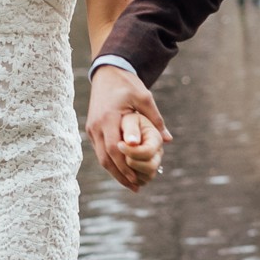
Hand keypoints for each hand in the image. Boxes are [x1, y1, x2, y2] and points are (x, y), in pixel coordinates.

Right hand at [86, 63, 171, 191]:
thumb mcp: (144, 98)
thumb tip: (168, 140)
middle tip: (136, 187)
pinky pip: (100, 151)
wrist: (107, 72)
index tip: (138, 179)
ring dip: (115, 172)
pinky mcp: (91, 129)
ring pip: (101, 157)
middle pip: (106, 158)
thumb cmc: (127, 84)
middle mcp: (97, 125)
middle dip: (121, 175)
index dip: (126, 167)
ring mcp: (92, 128)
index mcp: (109, 118)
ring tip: (131, 184)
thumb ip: (155, 119)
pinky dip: (111, 163)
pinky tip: (122, 171)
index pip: (115, 149)